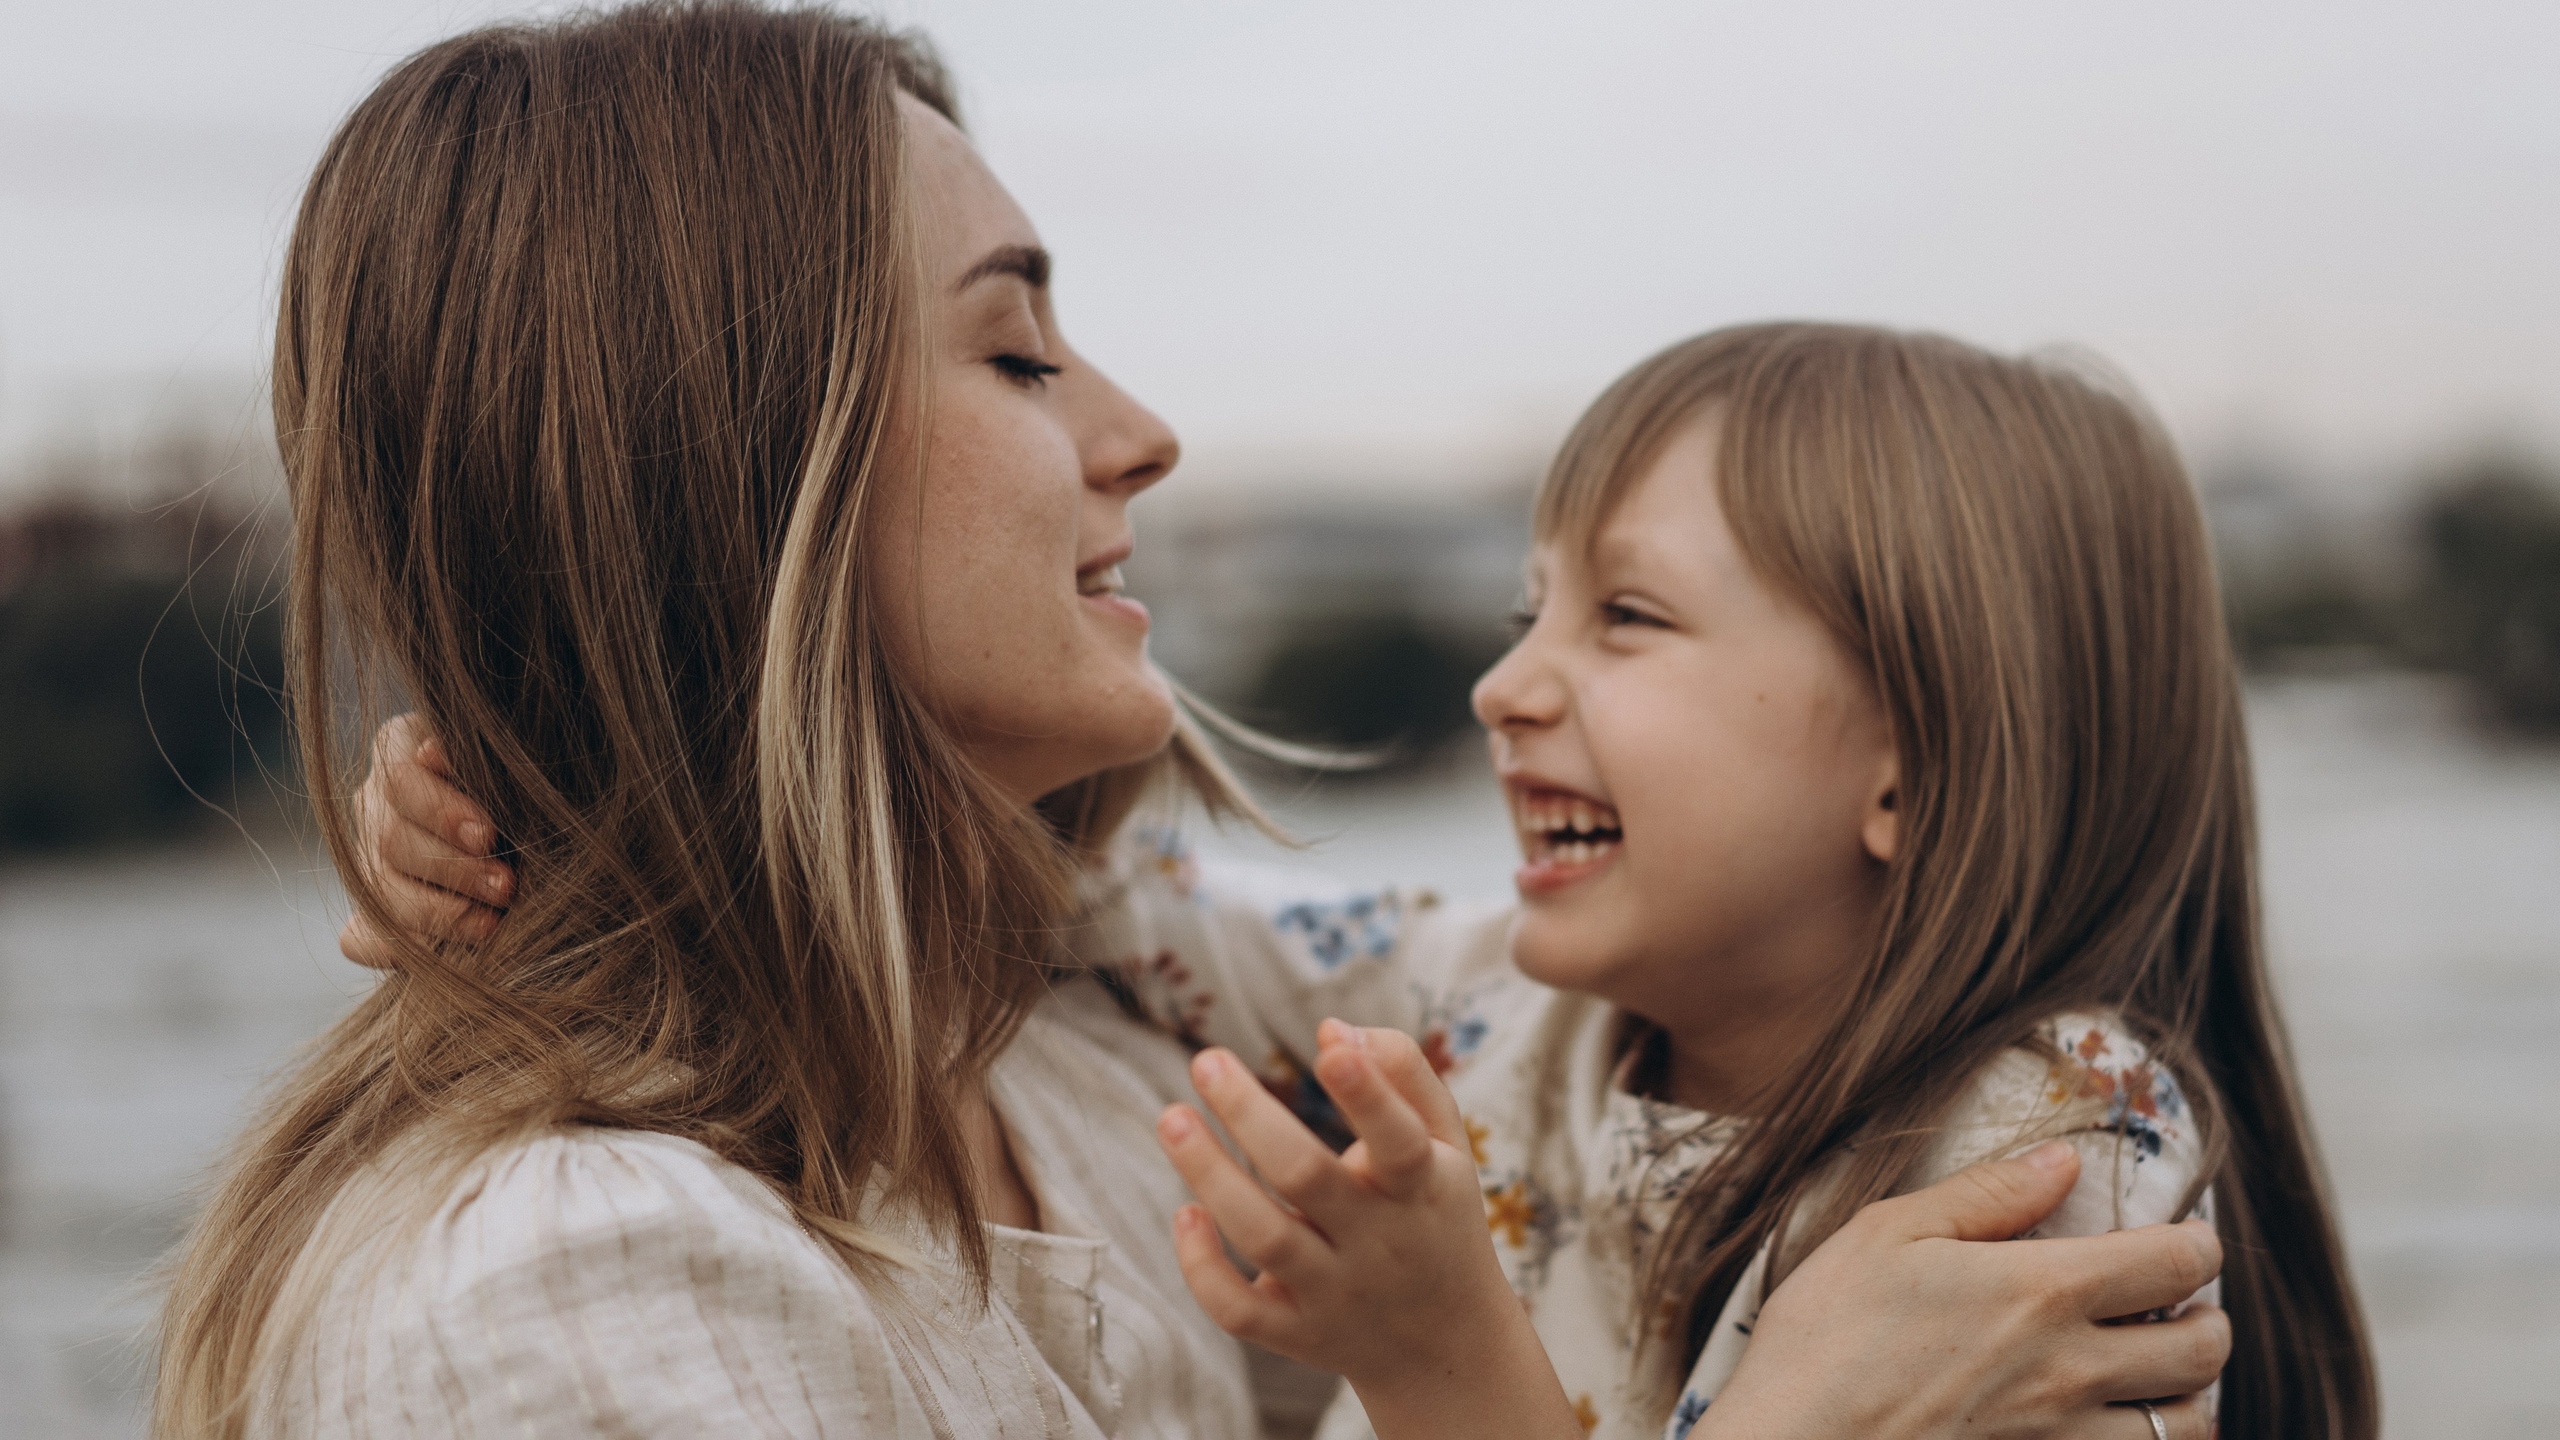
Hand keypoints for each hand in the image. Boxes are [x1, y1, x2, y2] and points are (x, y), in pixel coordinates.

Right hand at [338, 713, 512, 966]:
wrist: (550, 839)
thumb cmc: (532, 794)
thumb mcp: (513, 771)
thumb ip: (480, 764)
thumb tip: (434, 752)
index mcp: (401, 752)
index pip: (402, 782)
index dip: (441, 812)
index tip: (489, 836)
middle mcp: (375, 804)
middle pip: (389, 839)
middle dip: (454, 869)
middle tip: (506, 887)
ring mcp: (367, 860)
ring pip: (378, 891)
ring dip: (437, 913)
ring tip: (492, 926)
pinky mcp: (367, 916)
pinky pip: (360, 939)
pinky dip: (399, 950)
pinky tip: (445, 954)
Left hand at [1156, 1021, 1581, 1439]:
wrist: (1448, 1343)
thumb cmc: (1435, 1212)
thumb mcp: (1448, 1143)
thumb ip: (1404, 1073)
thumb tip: (1332, 1028)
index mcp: (1423, 1187)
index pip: (1399, 1141)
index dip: (1367, 1094)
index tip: (1327, 1047)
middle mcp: (1379, 1242)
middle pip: (1307, 1178)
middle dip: (1250, 1116)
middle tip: (1206, 1059)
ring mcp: (1337, 1294)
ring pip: (1264, 1238)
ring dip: (1210, 1175)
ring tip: (1172, 1117)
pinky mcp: (1297, 1334)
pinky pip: (1239, 1311)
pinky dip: (1203, 1267)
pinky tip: (1184, 1213)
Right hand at [1701, 1143, 2226, 1439]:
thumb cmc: (1825, 1336)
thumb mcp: (1887, 1233)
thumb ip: (1987, 1194)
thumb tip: (2062, 1161)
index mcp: (2040, 1291)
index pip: (2173, 1264)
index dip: (2198, 1245)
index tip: (2189, 1239)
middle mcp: (2070, 1371)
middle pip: (2203, 1351)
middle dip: (2210, 1320)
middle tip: (2186, 1307)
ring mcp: (2059, 1437)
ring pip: (2186, 1427)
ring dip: (2188, 1395)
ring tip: (2158, 1375)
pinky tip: (2109, 1424)